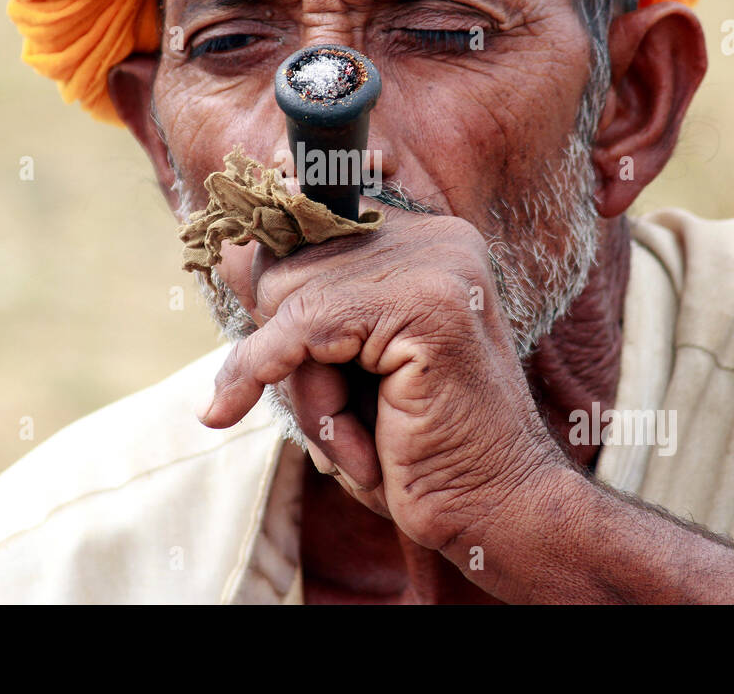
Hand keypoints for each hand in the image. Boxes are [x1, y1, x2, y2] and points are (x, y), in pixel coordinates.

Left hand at [196, 204, 563, 553]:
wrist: (499, 509)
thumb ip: (308, 313)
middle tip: (350, 422)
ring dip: (306, 389)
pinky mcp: (426, 306)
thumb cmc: (419, 448)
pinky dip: (264, 371)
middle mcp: (436, 239)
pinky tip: (233, 408)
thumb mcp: (352, 368)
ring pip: (292, 302)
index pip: (313, 224)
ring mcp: (437, 265)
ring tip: (366, 439)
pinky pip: (302, 328)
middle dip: (293, 355)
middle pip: (291, 267)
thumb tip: (237, 255)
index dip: (276, 282)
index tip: (260, 306)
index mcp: (426, 242)